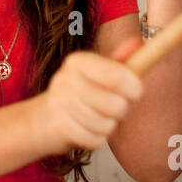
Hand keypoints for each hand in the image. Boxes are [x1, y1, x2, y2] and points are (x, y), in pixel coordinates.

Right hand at [30, 45, 145, 156]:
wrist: (43, 119)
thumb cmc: (79, 95)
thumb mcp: (97, 73)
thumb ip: (120, 61)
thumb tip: (138, 42)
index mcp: (78, 61)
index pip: (116, 74)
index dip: (134, 87)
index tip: (136, 92)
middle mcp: (66, 79)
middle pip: (117, 105)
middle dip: (121, 111)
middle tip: (112, 107)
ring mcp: (60, 104)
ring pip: (107, 125)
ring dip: (108, 126)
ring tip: (97, 118)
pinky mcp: (60, 127)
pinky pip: (96, 140)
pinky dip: (97, 139)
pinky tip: (87, 130)